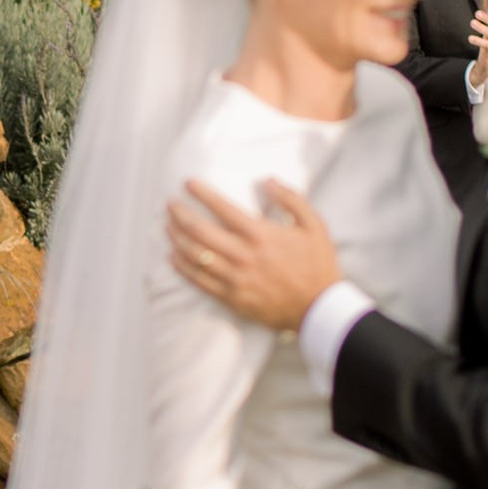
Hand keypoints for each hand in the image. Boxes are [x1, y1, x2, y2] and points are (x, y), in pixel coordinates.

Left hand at [167, 176, 342, 330]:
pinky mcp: (232, 299)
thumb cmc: (318, 264)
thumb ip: (291, 199)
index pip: (222, 208)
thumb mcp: (314, 225)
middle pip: (200, 231)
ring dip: (177, 238)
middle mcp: (244, 255)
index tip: (187, 183)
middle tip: (169, 204)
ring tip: (167, 227)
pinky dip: (183, 268)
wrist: (319, 308)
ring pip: (195, 255)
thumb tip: (268, 180)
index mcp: (261, 234)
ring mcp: (236, 278)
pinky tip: (172, 257)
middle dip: (180, 214)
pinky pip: (200, 281)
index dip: (202, 193)